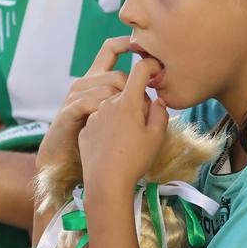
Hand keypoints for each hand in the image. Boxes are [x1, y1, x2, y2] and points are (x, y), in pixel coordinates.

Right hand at [39, 36, 134, 169]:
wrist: (63, 157)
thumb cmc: (94, 137)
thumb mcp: (115, 114)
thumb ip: (132, 101)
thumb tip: (157, 98)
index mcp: (98, 79)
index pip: (110, 49)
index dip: (126, 43)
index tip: (144, 47)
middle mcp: (86, 82)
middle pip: (117, 75)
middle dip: (136, 92)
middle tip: (146, 112)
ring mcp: (75, 95)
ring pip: (106, 88)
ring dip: (121, 105)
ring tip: (129, 124)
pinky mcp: (68, 110)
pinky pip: (88, 103)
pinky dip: (101, 111)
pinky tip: (108, 124)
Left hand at [78, 57, 168, 194]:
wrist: (105, 182)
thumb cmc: (135, 160)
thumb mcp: (157, 136)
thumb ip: (160, 112)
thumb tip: (156, 100)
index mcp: (127, 101)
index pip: (140, 70)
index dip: (151, 64)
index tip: (157, 68)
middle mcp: (108, 102)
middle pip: (128, 91)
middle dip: (138, 100)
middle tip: (145, 124)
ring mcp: (95, 115)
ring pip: (114, 106)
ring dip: (123, 113)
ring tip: (129, 138)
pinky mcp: (86, 128)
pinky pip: (102, 120)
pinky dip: (110, 126)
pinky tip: (114, 145)